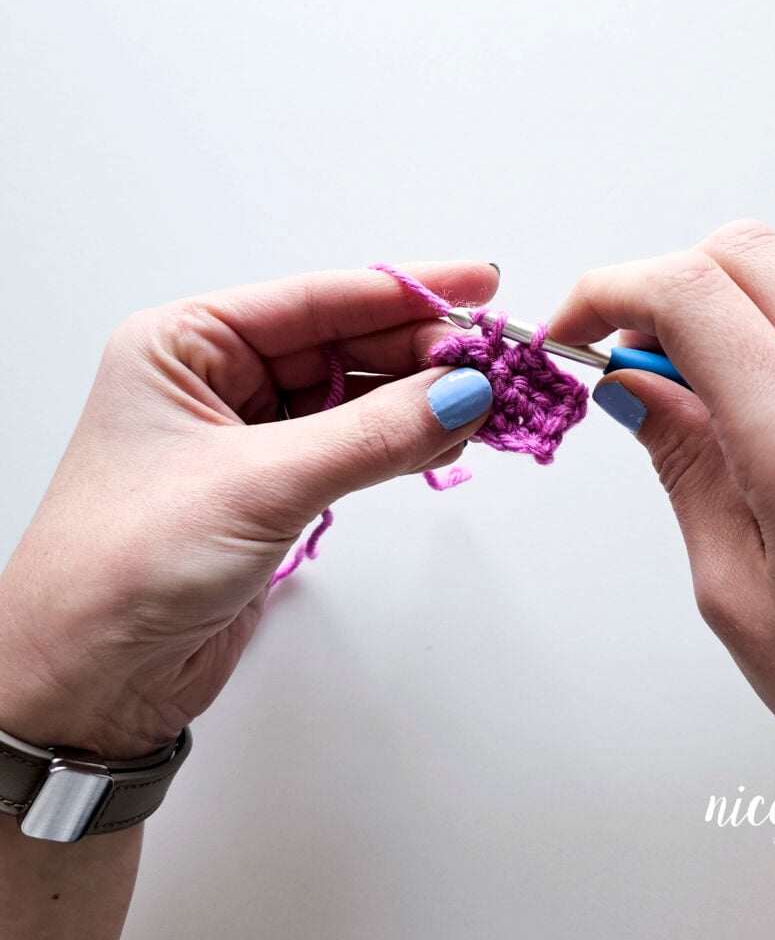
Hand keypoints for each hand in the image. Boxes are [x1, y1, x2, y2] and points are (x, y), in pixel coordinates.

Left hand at [0, 262, 497, 760]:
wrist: (90, 680)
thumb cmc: (123, 568)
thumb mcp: (258, 485)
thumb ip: (370, 436)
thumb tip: (460, 392)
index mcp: (186, 344)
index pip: (316, 299)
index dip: (405, 291)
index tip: (477, 286)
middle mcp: (216, 380)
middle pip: (344, 344)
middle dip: (420, 351)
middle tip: (492, 360)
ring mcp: (248, 436)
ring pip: (355, 397)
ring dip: (420, 400)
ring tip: (484, 401)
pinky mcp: (274, 488)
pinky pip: (354, 447)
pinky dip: (402, 443)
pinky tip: (445, 438)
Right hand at [549, 221, 774, 936]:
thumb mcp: (736, 587)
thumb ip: (682, 462)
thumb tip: (632, 387)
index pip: (690, 292)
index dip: (608, 292)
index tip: (576, 331)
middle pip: (744, 252)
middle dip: (660, 289)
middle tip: (629, 365)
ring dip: (721, 313)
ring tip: (695, 404)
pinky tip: (760, 415)